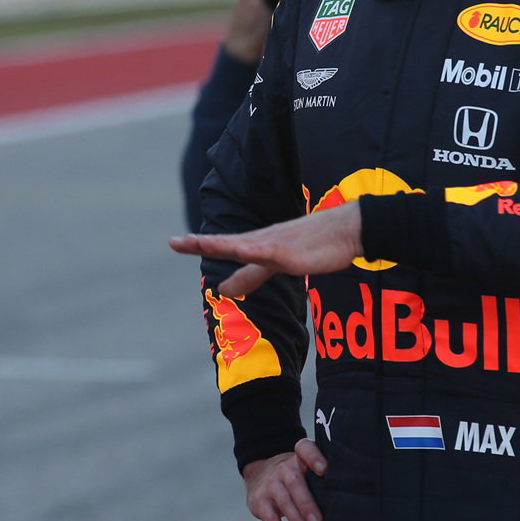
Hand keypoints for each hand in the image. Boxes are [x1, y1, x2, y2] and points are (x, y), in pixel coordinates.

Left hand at [169, 202, 362, 295]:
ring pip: (244, 245)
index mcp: (255, 245)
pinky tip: (243, 250)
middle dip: (200, 243)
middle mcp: (261, 241)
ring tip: (198, 242)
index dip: (198, 244)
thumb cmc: (312, 245)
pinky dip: (256, 251)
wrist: (346, 230)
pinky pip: (272, 252)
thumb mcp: (274, 264)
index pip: (222, 245)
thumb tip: (222, 289)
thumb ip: (248, 276)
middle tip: (174, 241)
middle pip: (225, 242)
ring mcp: (276, 245)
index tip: (174, 241)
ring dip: (221, 244)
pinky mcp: (293, 253)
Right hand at [243, 439, 326, 520]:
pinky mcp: (258, 501)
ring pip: (283, 501)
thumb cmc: (295, 479)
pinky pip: (270, 519)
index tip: (324, 470)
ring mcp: (269, 484)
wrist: (259, 475)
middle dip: (306, 503)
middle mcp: (283, 468)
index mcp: (298, 459)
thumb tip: (350, 508)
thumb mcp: (305, 472)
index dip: (313, 457)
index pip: (304, 449)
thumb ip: (323, 481)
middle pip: (294, 481)